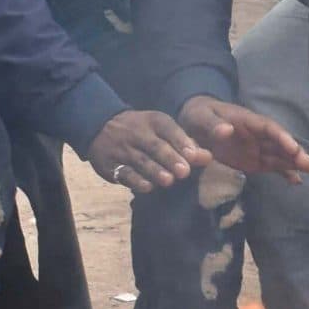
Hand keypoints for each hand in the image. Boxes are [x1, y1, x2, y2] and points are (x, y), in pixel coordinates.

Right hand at [84, 108, 204, 192]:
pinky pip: (124, 172)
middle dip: (170, 159)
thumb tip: (208, 157)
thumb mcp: (162, 130)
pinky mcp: (110, 164)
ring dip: (155, 171)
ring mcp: (122, 148)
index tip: (195, 156)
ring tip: (169, 181)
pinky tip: (147, 187)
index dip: (181, 142)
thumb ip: (185, 144)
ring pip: (140, 160)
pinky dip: (136, 180)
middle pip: (154, 146)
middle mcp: (137, 133)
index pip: (168, 129)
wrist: (101, 126)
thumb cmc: (142, 131)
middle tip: (185, 172)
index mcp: (153, 121)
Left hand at [180, 95, 308, 179]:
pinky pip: (271, 166)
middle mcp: (257, 135)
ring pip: (279, 155)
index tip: (293, 148)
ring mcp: (257, 148)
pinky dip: (284, 173)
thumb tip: (227, 130)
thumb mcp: (202, 117)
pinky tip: (297, 181)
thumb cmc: (201, 116)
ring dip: (294, 163)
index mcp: (248, 121)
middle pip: (279, 143)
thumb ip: (213, 124)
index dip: (282, 137)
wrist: (195, 123)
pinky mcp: (253, 161)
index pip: (269, 128)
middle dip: (294, 152)